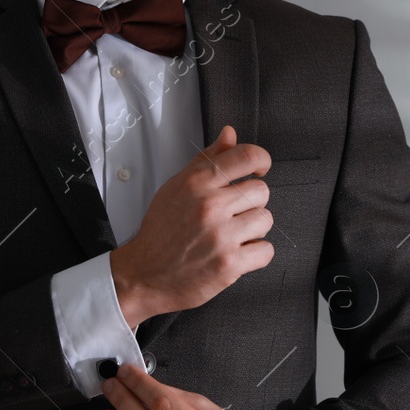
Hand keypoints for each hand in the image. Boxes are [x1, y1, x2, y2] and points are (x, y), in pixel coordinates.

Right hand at [111, 125, 275, 326]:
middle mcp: (209, 206)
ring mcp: (220, 236)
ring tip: (232, 234)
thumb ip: (207, 160)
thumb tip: (230, 134)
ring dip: (253, 228)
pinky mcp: (229, 265)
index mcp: (196, 183)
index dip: (261, 160)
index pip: (246, 156)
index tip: (259, 168)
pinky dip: (256, 253)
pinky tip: (237, 251)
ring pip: (266, 219)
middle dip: (250, 202)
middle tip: (232, 213)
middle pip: (261, 190)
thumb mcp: (176, 187)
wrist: (143, 274)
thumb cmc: (160, 231)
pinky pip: (266, 250)